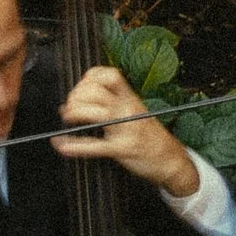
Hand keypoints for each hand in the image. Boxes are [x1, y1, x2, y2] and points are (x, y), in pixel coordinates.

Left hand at [54, 63, 198, 199]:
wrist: (172, 160)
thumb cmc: (150, 136)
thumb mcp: (134, 112)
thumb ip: (110, 105)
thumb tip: (74, 102)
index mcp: (130, 99)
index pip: (109, 75)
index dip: (89, 78)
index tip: (80, 88)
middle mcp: (128, 110)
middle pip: (97, 91)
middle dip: (77, 96)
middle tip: (70, 107)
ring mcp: (126, 129)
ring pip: (97, 112)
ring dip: (75, 113)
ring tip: (68, 119)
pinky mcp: (123, 149)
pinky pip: (96, 146)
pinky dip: (76, 146)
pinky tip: (64, 146)